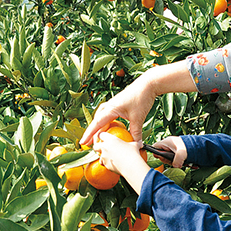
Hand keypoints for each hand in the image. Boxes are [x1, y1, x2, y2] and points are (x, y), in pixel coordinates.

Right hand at [80, 61, 195, 145]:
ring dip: (99, 129)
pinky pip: (107, 116)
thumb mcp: (138, 118)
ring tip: (97, 139)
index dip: (89, 135)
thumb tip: (137, 145)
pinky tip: (110, 130)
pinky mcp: (117, 105)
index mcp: (110, 109)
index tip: (82, 143)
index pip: (96, 124)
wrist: (147, 84)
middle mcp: (108, 106)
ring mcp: (112, 105)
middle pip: (96, 122)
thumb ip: (136, 133)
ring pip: (101, 119)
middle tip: (90, 145)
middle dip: (92, 134)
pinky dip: (106, 124)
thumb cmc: (141, 98)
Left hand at [93, 132, 149, 194]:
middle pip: (95, 146)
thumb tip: (140, 143)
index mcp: (110, 139)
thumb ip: (135, 142)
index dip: (102, 136)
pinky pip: (104, 164)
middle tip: (102, 148)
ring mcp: (104, 157)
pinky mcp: (105, 165)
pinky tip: (112, 163)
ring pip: (98, 156)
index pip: (101, 135)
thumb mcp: (134, 145)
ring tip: (109, 157)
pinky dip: (106, 163)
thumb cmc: (133, 154)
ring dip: (102, 156)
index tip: (104, 137)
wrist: (131, 166)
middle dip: (97, 147)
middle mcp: (105, 147)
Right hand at [154, 136, 187, 167]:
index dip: (156, 153)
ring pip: (168, 158)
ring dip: (174, 162)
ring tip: (182, 161)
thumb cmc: (189, 146)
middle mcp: (168, 145)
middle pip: (161, 155)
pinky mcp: (177, 152)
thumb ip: (176, 160)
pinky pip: (175, 159)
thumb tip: (175, 166)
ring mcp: (172, 149)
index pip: (154, 147)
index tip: (162, 157)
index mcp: (166, 142)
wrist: (198, 145)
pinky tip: (185, 163)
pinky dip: (179, 162)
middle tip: (174, 161)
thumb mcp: (181, 153)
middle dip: (167, 160)